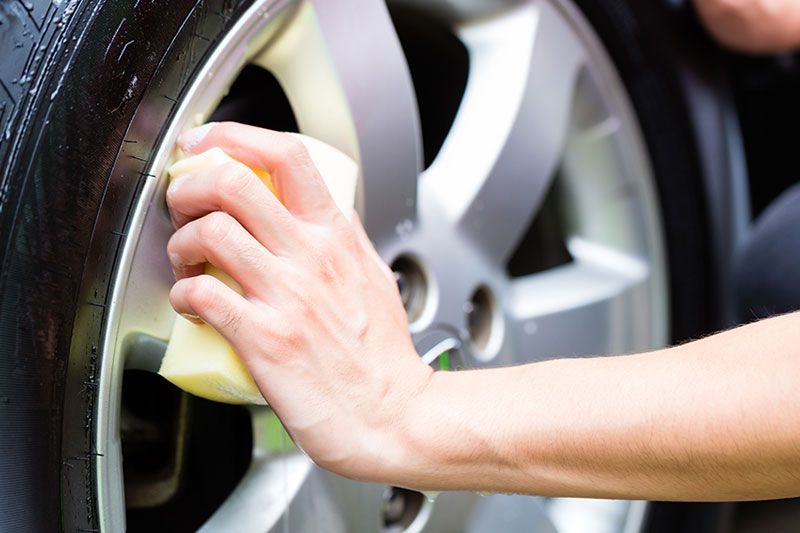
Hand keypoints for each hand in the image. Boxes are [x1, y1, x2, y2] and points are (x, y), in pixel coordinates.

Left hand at [165, 122, 431, 480]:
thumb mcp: (373, 277)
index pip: (287, 155)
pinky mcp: (264, 337)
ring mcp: (287, 295)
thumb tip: (319, 218)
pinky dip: (181, 294)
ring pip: (210, 232)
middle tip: (183, 203)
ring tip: (185, 260)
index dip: (234, 137)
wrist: (392, 413)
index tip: (207, 143)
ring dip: (180, 241)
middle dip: (190, 183)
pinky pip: (201, 294)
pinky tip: (191, 304)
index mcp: (337, 236)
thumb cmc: (383, 356)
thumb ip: (344, 243)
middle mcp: (311, 256)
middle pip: (233, 181)